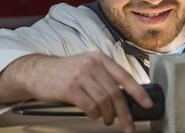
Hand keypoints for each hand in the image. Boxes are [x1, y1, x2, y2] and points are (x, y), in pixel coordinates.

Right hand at [23, 51, 152, 132]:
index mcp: (101, 58)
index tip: (147, 104)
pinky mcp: (70, 88)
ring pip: (104, 101)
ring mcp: (81, 76)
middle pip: (116, 92)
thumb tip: (125, 96)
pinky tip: (93, 115)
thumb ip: (105, 76)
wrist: (37, 71)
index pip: (125, 76)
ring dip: (109, 115)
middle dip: (125, 112)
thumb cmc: (66, 71)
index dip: (138, 92)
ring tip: (108, 119)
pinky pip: (90, 106)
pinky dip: (95, 114)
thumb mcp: (88, 66)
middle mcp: (93, 64)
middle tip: (128, 125)